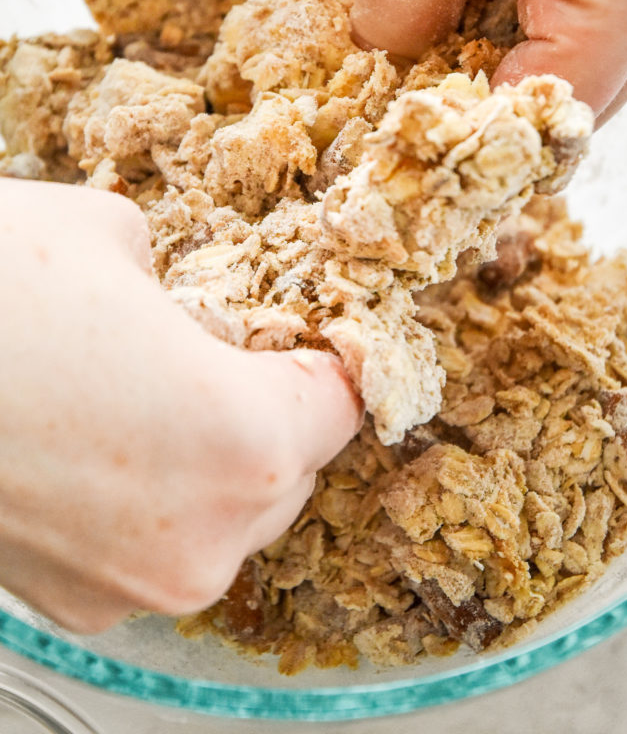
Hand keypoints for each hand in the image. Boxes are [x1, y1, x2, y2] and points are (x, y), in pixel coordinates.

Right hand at [0, 179, 360, 632]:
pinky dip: (149, 497)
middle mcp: (202, 538)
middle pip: (291, 470)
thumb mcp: (111, 235)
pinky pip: (157, 544)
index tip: (301, 337)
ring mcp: (133, 586)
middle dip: (267, 410)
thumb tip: (179, 301)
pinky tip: (99, 437)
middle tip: (219, 354)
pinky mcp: (72, 601)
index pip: (343, 403)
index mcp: (242, 439)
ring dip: (208, 460)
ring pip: (226, 516)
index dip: (322, 358)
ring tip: (147, 394)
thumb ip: (183, 280)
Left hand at [316, 0, 626, 120]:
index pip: (555, 121)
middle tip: (401, 116)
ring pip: (561, 44)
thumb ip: (402, 55)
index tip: (401, 162)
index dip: (472, 150)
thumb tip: (395, 102)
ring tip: (412, 51)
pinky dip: (496, 10)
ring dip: (487, 58)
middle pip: (571, 89)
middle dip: (484, 107)